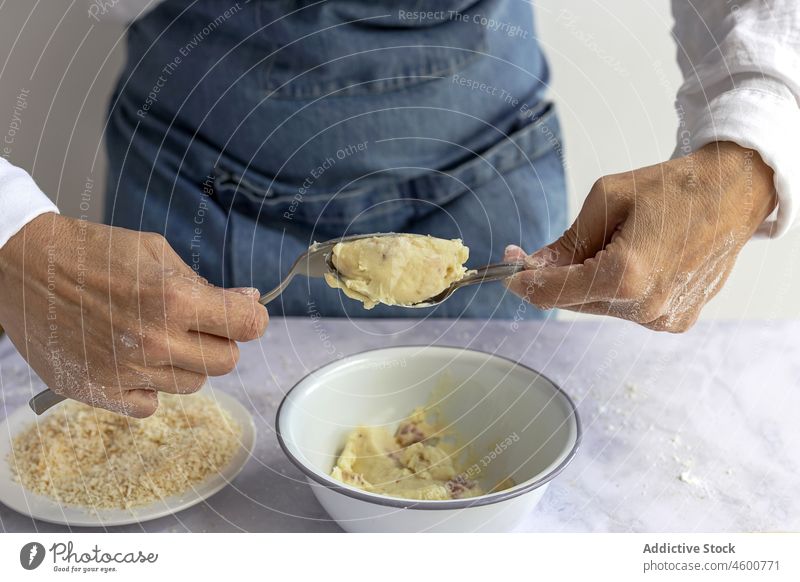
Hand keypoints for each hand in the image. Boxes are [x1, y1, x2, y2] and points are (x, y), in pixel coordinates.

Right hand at [0, 213, 267, 415]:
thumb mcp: (156, 252)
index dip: (251, 318)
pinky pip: (151, 405)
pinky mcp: (99, 392)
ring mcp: (126, 371)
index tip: (244, 314)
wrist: (23, 266)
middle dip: (219, 341)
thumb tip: (249, 302)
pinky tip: (133, 360)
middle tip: (195, 323)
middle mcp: (154, 340)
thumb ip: (206, 284)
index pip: (248, 326)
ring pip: (193, 384)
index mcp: (174, 299)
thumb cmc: (93, 252)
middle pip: (227, 361)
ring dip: (185, 363)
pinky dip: (149, 387)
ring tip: (155, 336)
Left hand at [505, 141, 776, 331]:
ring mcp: (662, 318)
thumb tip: (531, 266)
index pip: (553, 293)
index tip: (509, 271)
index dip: (525, 283)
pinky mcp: (675, 321)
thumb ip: (565, 242)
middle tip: (544, 253)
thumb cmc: (672, 189)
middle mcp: (645, 307)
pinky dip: (618, 288)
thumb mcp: (606, 201)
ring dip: (589, 281)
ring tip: (614, 245)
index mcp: (625, 276)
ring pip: (599, 305)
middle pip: (573, 301)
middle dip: (556, 277)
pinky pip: (627, 308)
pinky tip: (637, 259)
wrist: (732, 194)